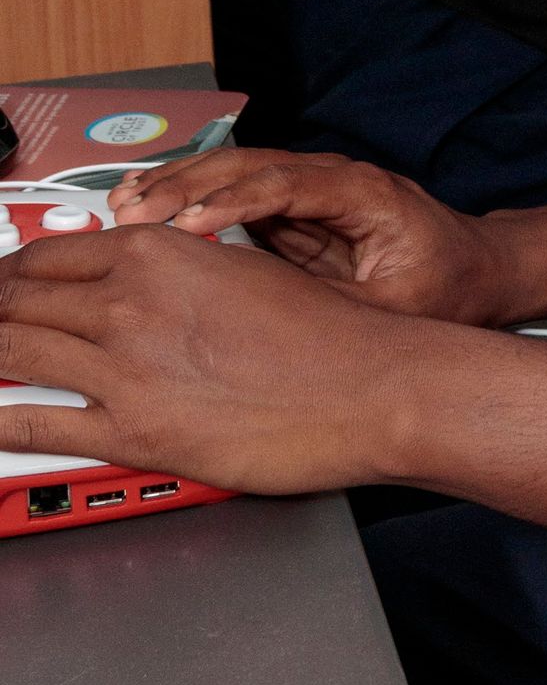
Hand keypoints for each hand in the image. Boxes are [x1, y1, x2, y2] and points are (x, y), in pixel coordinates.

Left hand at [0, 221, 450, 491]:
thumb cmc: (326, 334)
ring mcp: (124, 368)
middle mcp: (129, 301)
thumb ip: (180, 272)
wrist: (372, 385)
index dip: (13, 272)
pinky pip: (37, 425)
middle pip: (17, 299)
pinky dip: (2, 420)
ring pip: (13, 352)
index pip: (49, 255)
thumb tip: (139, 280)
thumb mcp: (242, 270)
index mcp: (157, 252)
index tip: (5, 284)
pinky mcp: (132, 432)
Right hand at [110, 145, 510, 323]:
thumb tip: (272, 319)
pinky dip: (190, 203)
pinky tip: (149, 211)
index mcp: (365, 193)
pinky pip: (235, 197)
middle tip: (134, 208)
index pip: (290, 185)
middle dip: (189, 184)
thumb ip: (340, 306)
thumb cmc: (452, 285)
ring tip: (125, 203)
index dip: (236, 202)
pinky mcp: (295, 212)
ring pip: (236, 174)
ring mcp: (312, 191)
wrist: (483, 270)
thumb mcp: (399, 308)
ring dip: (180, 186)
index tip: (189, 221)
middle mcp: (334, 179)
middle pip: (252, 167)